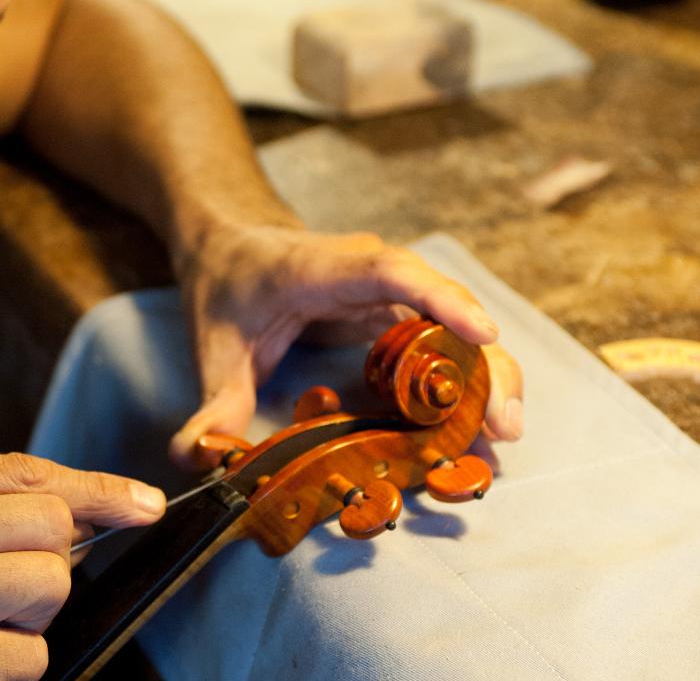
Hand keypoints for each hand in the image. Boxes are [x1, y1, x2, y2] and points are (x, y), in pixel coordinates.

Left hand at [170, 226, 524, 469]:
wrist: (234, 244)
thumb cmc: (230, 285)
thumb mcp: (215, 346)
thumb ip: (214, 401)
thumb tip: (195, 455)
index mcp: (320, 268)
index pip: (389, 271)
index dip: (440, 299)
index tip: (483, 331)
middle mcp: (370, 273)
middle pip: (444, 304)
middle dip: (483, 361)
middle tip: (504, 424)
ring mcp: (392, 293)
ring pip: (457, 325)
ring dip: (488, 376)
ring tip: (503, 436)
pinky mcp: (401, 314)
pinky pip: (446, 341)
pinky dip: (467, 380)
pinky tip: (479, 428)